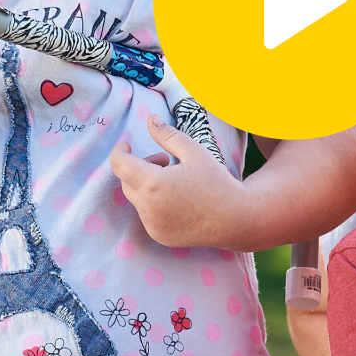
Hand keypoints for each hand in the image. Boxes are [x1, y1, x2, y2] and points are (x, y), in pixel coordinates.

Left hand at [109, 115, 245, 246]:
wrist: (236, 219)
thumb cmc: (217, 182)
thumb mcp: (194, 152)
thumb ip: (168, 135)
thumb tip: (150, 120)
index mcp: (154, 184)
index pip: (120, 164)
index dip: (119, 151)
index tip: (127, 144)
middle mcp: (148, 208)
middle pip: (127, 181)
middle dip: (140, 167)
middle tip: (167, 162)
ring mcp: (152, 225)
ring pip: (137, 198)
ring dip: (147, 186)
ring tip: (175, 181)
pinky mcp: (158, 235)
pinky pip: (146, 214)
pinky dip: (154, 203)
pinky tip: (178, 200)